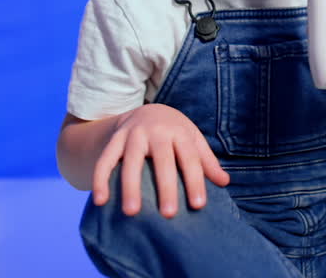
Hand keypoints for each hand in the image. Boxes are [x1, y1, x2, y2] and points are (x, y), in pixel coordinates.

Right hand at [90, 103, 229, 217]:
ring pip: (130, 161)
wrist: (147, 110)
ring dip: (130, 187)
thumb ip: (207, 161)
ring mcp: (132, 135)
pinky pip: (105, 161)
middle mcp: (155, 131)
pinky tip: (101, 201)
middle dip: (166, 187)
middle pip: (162, 160)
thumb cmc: (174, 132)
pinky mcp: (114, 140)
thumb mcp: (192, 140)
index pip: (190, 158)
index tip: (199, 205)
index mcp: (179, 132)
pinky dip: (100, 179)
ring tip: (131, 213)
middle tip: (169, 214)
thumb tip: (224, 182)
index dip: (195, 181)